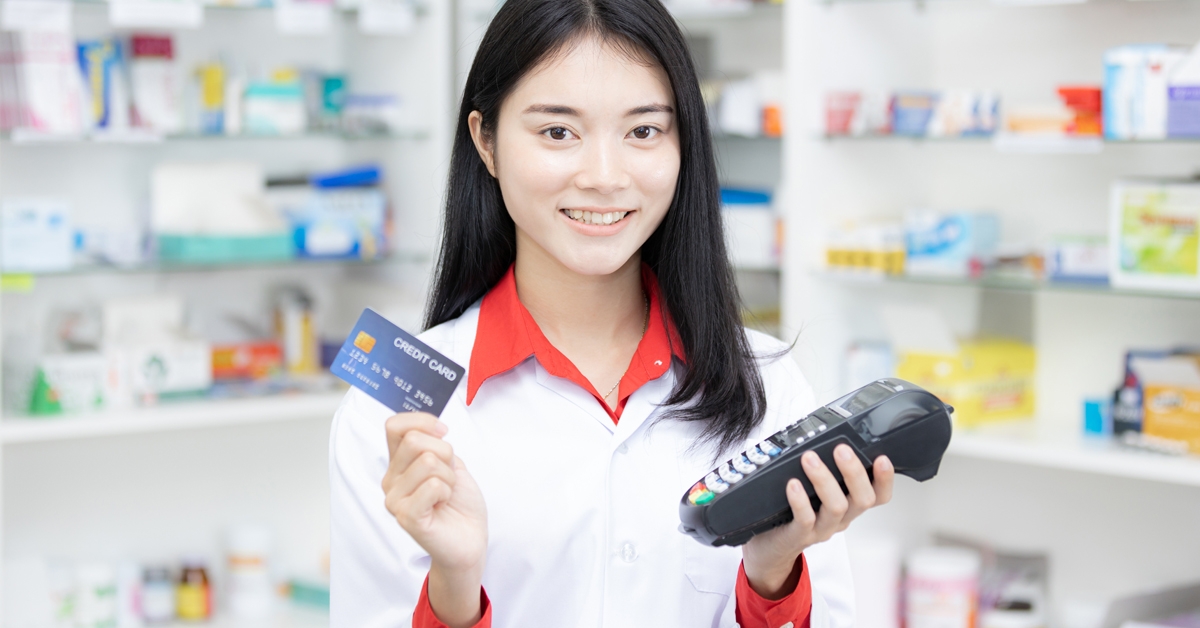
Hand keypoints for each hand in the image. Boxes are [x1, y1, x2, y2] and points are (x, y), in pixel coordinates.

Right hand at [382, 412, 487, 627]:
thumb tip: (430, 426)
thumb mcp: (450, 463)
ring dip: (449, 476)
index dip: (423, 421)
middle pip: (414, 441)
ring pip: (428, 462)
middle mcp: (391, 480)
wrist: (470, 539)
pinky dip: (447, 491)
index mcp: (398, 463)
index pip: (394, 426)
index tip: (443, 433)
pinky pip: (432, 486)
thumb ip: (434, 444)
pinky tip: (443, 504)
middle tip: (449, 476)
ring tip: (446, 494)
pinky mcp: (407, 518)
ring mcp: (395, 500)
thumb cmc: (459, 503)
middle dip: (445, 452)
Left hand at [741, 445, 893, 598]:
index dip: (885, 480)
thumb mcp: (817, 491)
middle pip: (862, 499)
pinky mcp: (799, 536)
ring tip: (810, 459)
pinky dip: (800, 500)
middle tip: (841, 449)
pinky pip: (805, 519)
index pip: (879, 496)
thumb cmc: (794, 512)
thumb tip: (826, 439)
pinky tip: (793, 484)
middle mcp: (841, 519)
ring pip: (836, 507)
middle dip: (854, 472)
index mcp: (850, 505)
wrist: (773, 547)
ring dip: (824, 480)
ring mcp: (822, 529)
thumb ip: (827, 471)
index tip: (882, 458)